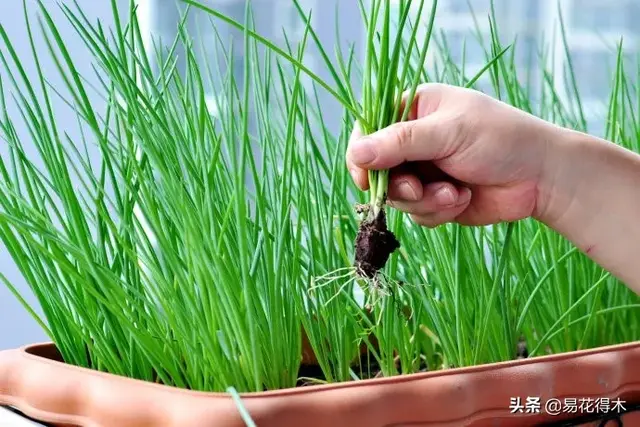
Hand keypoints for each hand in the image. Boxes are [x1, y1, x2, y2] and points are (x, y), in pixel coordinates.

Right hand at [346, 83, 558, 227]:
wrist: (541, 177)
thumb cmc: (500, 139)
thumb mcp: (448, 133)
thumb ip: (400, 142)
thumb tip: (355, 152)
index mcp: (414, 111)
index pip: (369, 130)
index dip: (362, 156)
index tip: (364, 177)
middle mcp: (414, 142)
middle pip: (378, 171)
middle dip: (399, 185)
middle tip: (417, 188)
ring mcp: (425, 172)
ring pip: (397, 198)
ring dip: (424, 201)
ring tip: (454, 193)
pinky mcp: (436, 200)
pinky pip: (418, 214)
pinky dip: (438, 211)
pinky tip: (463, 198)